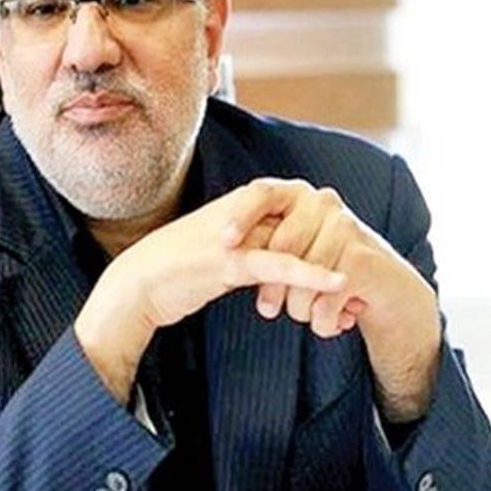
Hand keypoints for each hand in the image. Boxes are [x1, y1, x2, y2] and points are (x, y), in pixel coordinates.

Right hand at [74, 181, 348, 403]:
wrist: (135, 286)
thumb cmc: (174, 270)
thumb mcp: (221, 253)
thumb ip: (251, 248)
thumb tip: (281, 262)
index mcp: (240, 205)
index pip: (297, 204)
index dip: (324, 227)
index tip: (341, 258)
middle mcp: (242, 213)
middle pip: (305, 216)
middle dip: (333, 243)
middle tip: (354, 277)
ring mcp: (235, 235)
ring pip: (296, 238)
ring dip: (328, 259)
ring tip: (355, 281)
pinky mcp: (228, 261)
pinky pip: (278, 263)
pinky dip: (311, 273)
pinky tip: (338, 283)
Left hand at [226, 178, 441, 422]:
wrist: (387, 290)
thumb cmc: (330, 269)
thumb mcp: (293, 250)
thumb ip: (263, 246)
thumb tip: (223, 258)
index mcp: (299, 195)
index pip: (261, 194)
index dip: (241, 216)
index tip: (222, 244)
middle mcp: (323, 204)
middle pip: (279, 247)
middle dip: (272, 289)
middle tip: (267, 310)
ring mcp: (345, 229)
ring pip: (300, 280)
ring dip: (300, 311)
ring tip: (310, 316)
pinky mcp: (361, 260)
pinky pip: (324, 299)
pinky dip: (323, 322)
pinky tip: (332, 325)